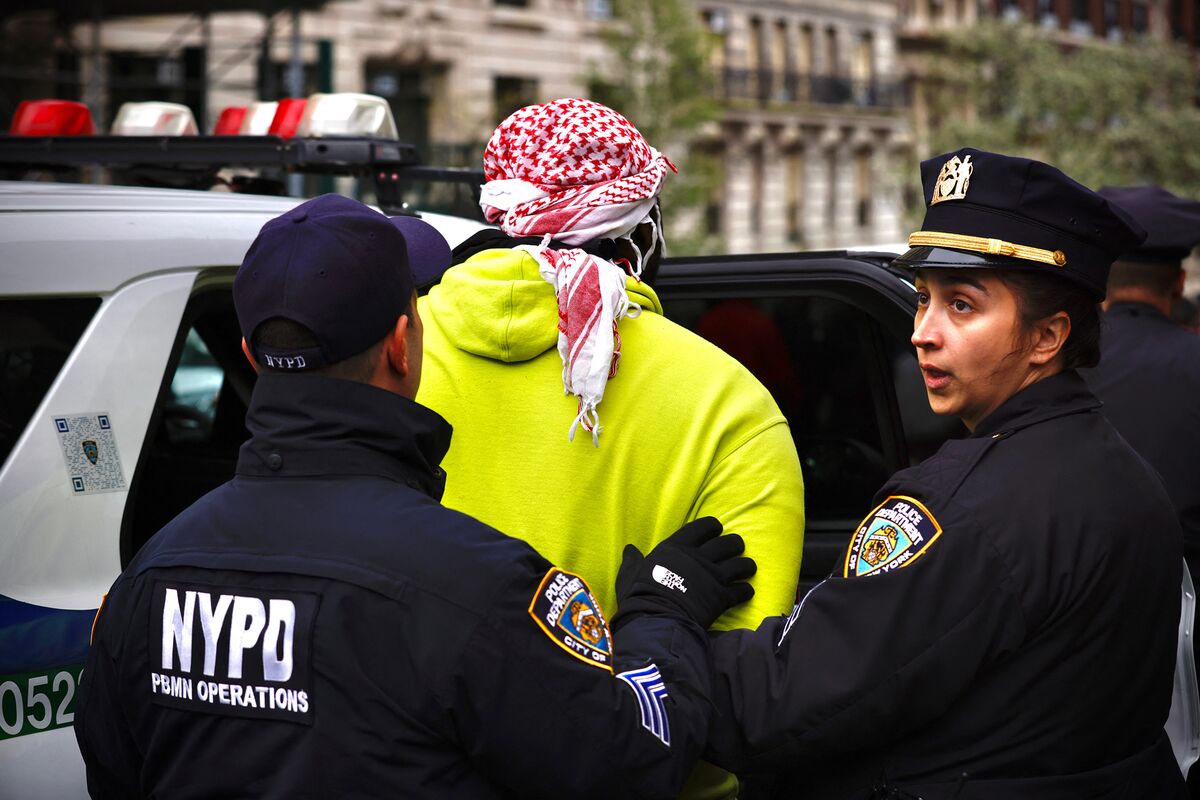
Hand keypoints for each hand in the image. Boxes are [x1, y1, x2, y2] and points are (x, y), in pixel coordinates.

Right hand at [612, 517, 756, 631]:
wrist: (656, 621)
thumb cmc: (640, 596)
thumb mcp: (629, 574)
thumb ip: (633, 561)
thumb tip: (629, 550)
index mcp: (677, 547)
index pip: (703, 526)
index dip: (713, 526)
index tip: (716, 530)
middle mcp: (699, 558)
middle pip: (728, 543)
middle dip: (735, 544)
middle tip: (736, 548)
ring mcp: (713, 578)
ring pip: (741, 565)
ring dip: (746, 566)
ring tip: (747, 568)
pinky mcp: (722, 598)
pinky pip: (742, 591)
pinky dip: (745, 591)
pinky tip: (745, 592)